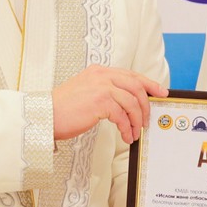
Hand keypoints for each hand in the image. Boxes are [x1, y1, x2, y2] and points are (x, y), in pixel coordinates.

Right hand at [51, 66, 167, 143]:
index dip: (149, 84)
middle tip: (148, 119)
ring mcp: (101, 87)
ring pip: (132, 101)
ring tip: (135, 132)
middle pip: (136, 86)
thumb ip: (106, 91)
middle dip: (146, 104)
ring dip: (137, 120)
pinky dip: (127, 127)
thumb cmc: (63, 109)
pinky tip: (125, 135)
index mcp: (99, 71)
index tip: (161, 92)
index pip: (131, 75)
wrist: (46, 116)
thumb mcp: (86, 92)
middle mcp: (102, 75)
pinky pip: (123, 115)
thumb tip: (128, 104)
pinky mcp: (100, 101)